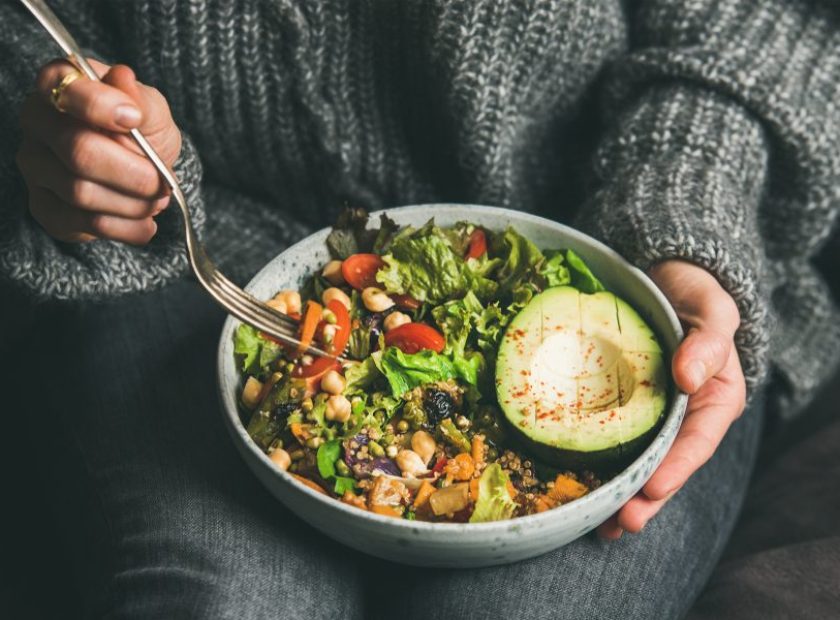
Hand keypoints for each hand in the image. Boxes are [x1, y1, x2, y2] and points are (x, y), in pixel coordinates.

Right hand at [16, 58, 180, 244]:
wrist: (141, 171)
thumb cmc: (141, 131)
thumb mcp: (152, 111)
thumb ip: (140, 99)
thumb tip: (123, 78)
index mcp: (59, 85)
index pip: (65, 90)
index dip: (100, 106)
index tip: (135, 120)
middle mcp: (38, 123)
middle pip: (78, 151)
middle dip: (133, 173)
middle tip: (163, 182)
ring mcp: (36, 166)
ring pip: (81, 192)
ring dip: (132, 204)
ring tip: (158, 200)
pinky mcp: (44, 206)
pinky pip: (83, 223)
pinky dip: (125, 228)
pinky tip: (146, 225)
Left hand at [597, 260, 745, 538]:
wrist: (665, 279)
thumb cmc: (694, 295)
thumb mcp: (712, 309)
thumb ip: (709, 341)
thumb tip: (689, 376)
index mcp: (713, 400)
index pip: (697, 442)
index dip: (676, 468)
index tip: (652, 488)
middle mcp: (682, 416)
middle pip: (666, 465)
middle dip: (644, 497)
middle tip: (619, 522)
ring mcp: (650, 414)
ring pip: (637, 461)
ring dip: (619, 494)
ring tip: (599, 524)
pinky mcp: (619, 406)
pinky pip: (609, 438)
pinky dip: (595, 464)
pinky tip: (576, 486)